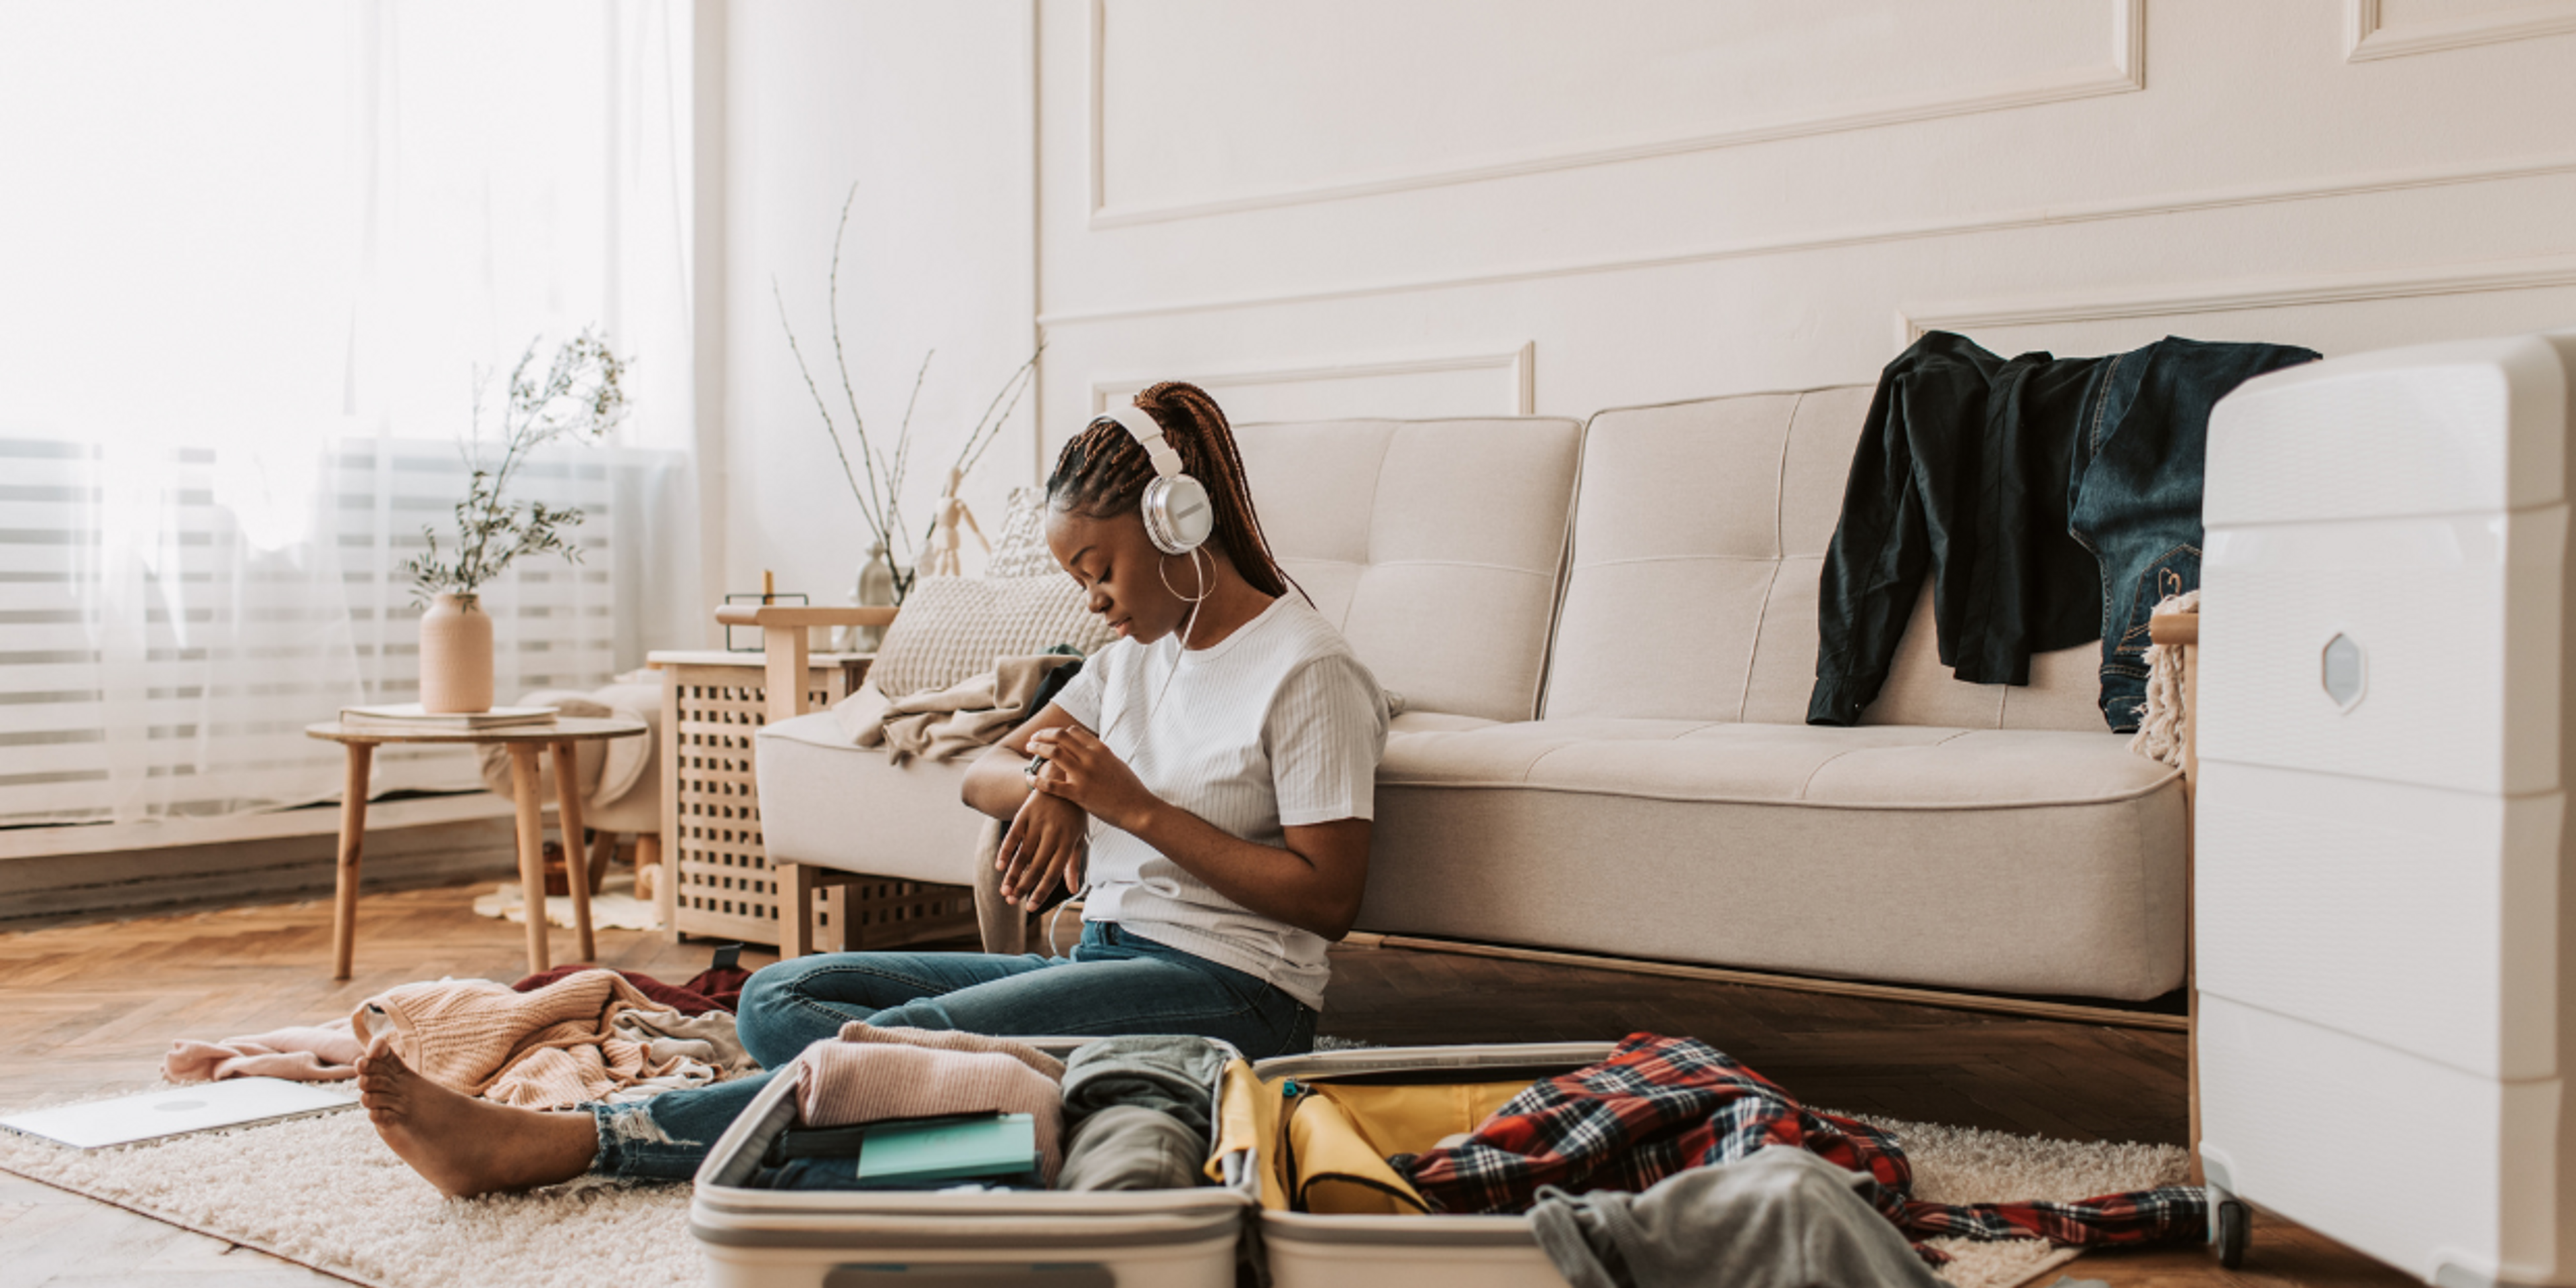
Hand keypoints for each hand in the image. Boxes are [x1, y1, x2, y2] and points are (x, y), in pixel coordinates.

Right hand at [997, 788, 1087, 907]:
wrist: (1064, 777)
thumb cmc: (1074, 812)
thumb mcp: (1079, 836)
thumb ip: (1074, 864)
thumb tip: (1073, 890)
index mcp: (1069, 842)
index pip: (1053, 873)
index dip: (1041, 892)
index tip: (1031, 907)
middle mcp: (1054, 833)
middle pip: (1036, 866)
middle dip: (1023, 887)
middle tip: (1012, 902)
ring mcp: (1039, 823)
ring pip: (1023, 854)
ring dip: (1012, 875)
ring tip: (1004, 891)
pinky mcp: (1026, 813)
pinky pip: (1013, 835)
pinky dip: (1005, 851)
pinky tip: (999, 866)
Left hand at [1025, 725, 1156, 834]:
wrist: (1138, 808)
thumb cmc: (1130, 789)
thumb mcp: (1116, 764)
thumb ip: (1101, 756)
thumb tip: (1091, 751)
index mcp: (1100, 749)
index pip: (1073, 732)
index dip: (1058, 732)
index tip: (1050, 736)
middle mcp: (1090, 757)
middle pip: (1060, 736)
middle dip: (1043, 735)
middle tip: (1033, 739)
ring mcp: (1083, 775)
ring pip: (1053, 753)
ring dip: (1038, 748)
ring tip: (1029, 749)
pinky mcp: (1078, 794)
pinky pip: (1052, 784)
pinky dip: (1037, 779)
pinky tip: (1029, 777)